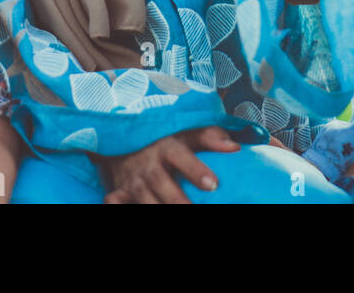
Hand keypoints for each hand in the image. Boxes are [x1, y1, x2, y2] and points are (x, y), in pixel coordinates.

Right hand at [102, 126, 240, 203]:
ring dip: (157, 208)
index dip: (195, 170)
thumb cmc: (163, 140)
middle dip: (177, 199)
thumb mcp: (184, 133)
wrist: (123, 139)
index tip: (213, 184)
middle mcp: (148, 164)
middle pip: (160, 182)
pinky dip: (122, 206)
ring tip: (183, 220)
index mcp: (166, 147)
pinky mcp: (121, 192)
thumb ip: (209, 138)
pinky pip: (118, 202)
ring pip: (144, 198)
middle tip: (194, 210)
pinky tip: (133, 207)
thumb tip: (235, 147)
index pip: (181, 156)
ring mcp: (133, 180)